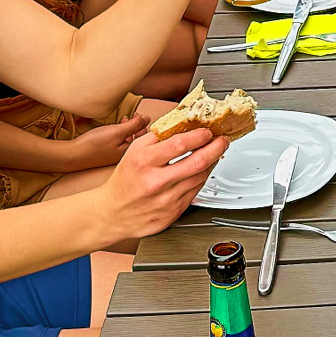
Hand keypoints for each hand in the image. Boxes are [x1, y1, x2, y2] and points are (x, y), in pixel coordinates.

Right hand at [59, 114, 145, 171]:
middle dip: (136, 125)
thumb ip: (134, 125)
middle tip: (130, 116)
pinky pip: (118, 142)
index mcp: (130, 152)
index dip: (144, 124)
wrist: (73, 155)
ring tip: (122, 120)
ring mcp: (115, 155)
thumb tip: (148, 119)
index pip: (146, 138)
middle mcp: (125, 155)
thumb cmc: (95, 144)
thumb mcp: (117, 132)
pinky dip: (119, 133)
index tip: (137, 115)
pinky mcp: (107, 153)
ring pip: (128, 139)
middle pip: (138, 138)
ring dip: (127, 128)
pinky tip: (112, 129)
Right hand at [100, 121, 227, 238]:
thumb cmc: (124, 180)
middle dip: (216, 148)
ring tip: (213, 154)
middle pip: (198, 162)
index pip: (180, 145)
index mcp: (144, 162)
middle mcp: (156, 182)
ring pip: (200, 177)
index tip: (207, 132)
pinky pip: (195, 192)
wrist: (113, 213)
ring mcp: (166, 200)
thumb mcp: (134, 151)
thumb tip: (182, 123)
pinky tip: (200, 171)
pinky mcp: (172, 213)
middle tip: (222, 140)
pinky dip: (201, 178)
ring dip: (212, 163)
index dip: (199, 136)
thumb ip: (158, 136)